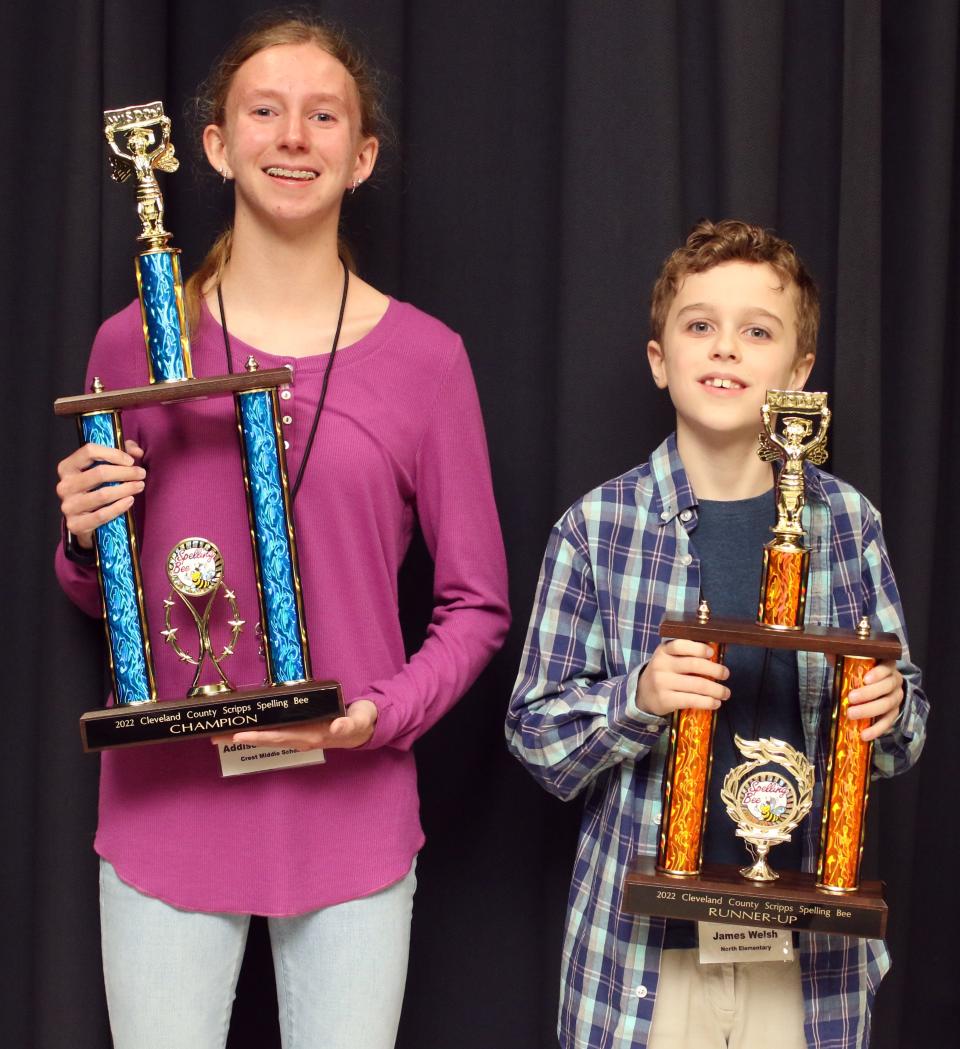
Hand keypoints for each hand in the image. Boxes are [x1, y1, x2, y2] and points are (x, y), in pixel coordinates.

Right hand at [56, 440, 144, 548]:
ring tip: (140, 486)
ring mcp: (69, 506)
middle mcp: (65, 485)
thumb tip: (137, 452)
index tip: (131, 460)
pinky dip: (119, 507)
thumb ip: (123, 453)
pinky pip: (101, 515)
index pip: (89, 451)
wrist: (84, 521)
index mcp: (67, 467)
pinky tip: (130, 500)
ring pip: (103, 494)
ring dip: (126, 489)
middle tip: (141, 474)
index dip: (114, 454)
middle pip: (99, 473)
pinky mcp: (75, 524)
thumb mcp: (105, 467)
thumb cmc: (96, 489)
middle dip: (126, 472)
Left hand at [212, 699, 378, 751]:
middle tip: (215, 737)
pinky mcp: (297, 730)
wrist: (363, 728)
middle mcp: (300, 738)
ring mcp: (297, 735)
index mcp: (312, 736)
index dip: (259, 737)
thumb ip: (349, 723)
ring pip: (266, 737)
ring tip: (220, 734)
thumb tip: (337, 726)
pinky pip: (273, 731)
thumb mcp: (358, 721)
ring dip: (243, 737)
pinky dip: (256, 730)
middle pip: (266, 739)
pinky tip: (242, 728)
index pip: (280, 737)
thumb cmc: (359, 721)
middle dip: (241, 738)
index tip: (240, 735)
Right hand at [636, 639, 729, 717]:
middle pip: (693, 665)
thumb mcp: (669, 658)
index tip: (711, 653)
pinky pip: (691, 700)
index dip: (698, 648)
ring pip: (696, 685)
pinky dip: (707, 702)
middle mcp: (661, 665)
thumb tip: (716, 655)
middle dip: (714, 670)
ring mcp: (662, 683)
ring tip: (725, 693)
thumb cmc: (665, 673)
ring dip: (716, 689)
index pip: (680, 645)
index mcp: (664, 651)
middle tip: (726, 674)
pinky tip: (716, 703)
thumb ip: (686, 655)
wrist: (643, 693)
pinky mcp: (665, 700)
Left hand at [846, 659, 902, 740]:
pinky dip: (876, 730)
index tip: (865, 679)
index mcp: (887, 665)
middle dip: (869, 693)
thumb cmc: (863, 671)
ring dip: (869, 711)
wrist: (879, 686)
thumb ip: (842, 655)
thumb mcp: (853, 660)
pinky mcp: (894, 713)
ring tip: (851, 714)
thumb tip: (828, 651)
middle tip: (850, 698)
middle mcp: (895, 681)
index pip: (887, 667)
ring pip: (887, 705)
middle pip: (887, 687)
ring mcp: (896, 698)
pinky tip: (864, 735)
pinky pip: (888, 722)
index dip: (878, 673)